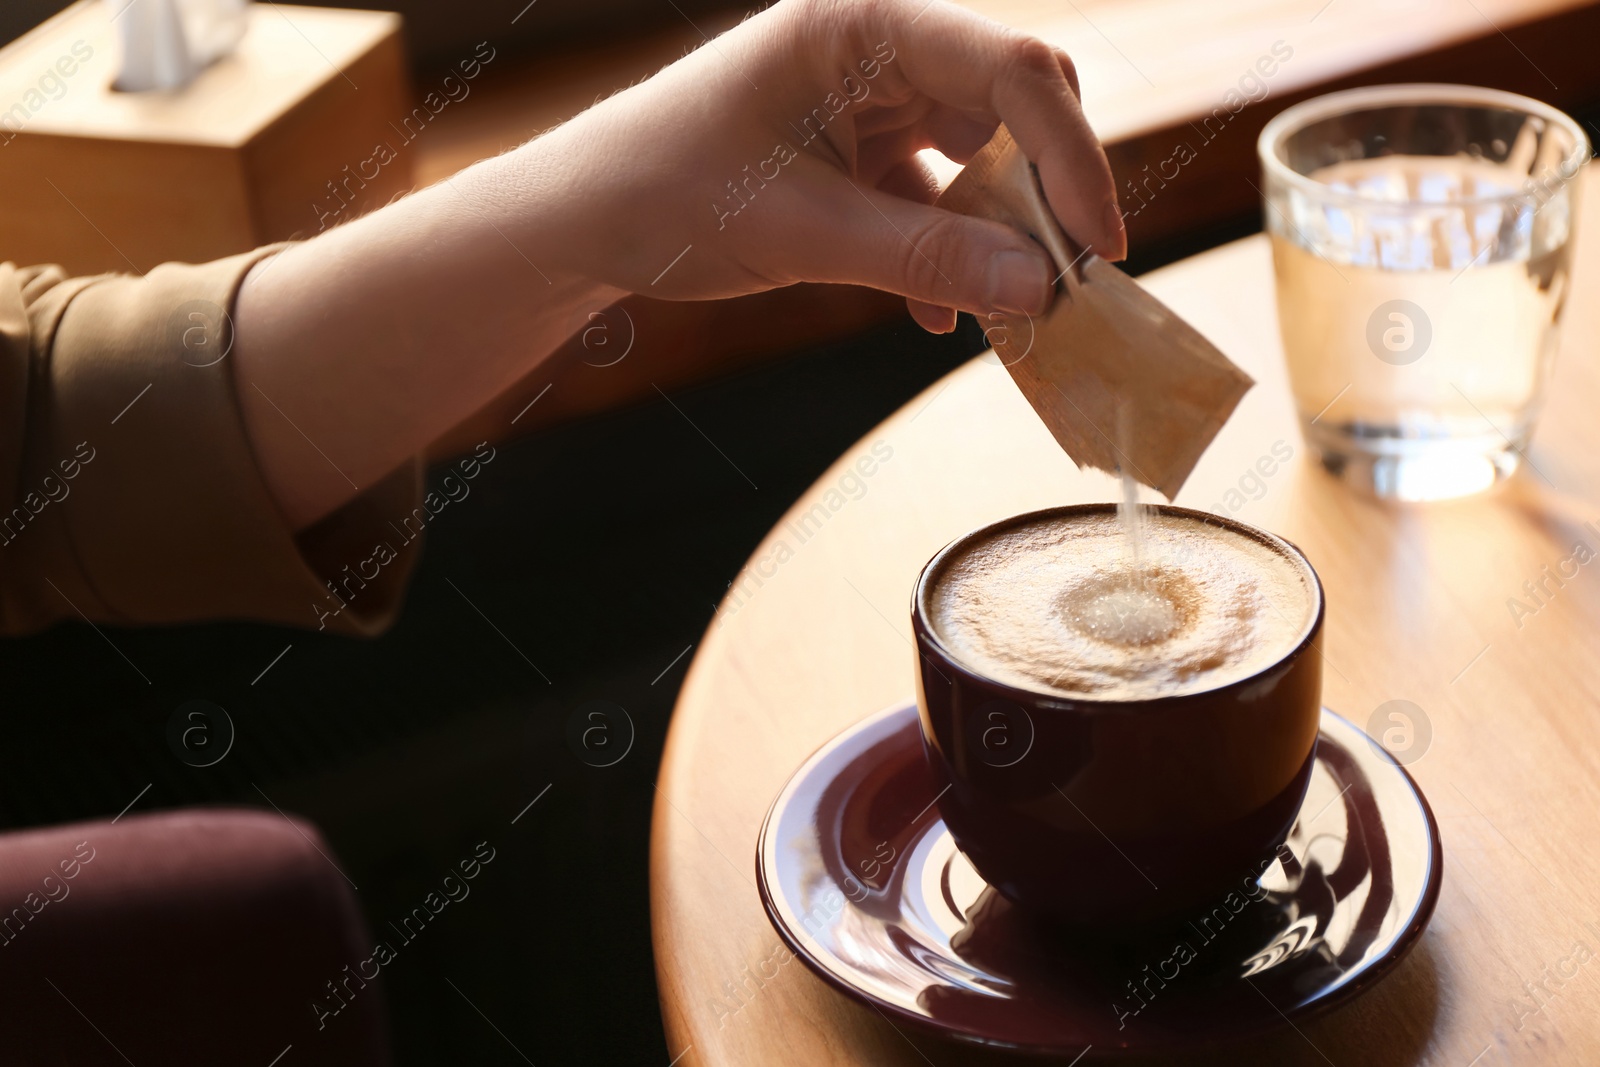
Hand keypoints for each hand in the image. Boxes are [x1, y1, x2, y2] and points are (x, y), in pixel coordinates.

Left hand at [508, 0, 1125, 331]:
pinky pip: (931, 196)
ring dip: (995, 233)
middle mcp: (876, 48)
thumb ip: (925, 256)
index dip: (1073, 157)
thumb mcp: (801, 232)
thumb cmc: (665, 193)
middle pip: (1012, 106)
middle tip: (1065, 279)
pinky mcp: (855, 150)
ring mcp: (867, 99)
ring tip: (1003, 306)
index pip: (1012, 71)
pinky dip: (943, 252)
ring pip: (978, 156)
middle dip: (1043, 195)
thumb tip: (1039, 287)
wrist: (583, 220)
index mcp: (863, 24)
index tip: (1097, 248)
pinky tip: (931, 313)